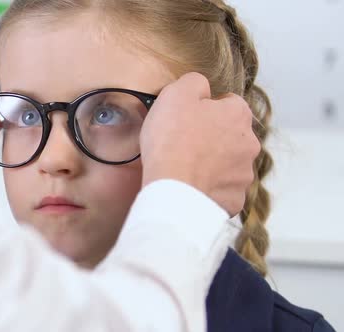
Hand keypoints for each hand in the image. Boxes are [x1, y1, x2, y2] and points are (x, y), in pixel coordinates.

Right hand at [140, 72, 260, 215]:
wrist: (173, 189)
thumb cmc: (172, 141)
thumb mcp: (176, 93)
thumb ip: (194, 81)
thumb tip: (201, 86)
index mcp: (238, 114)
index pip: (227, 103)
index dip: (204, 109)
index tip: (187, 118)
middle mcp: (249, 143)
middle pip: (230, 134)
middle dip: (211, 137)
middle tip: (183, 144)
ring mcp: (243, 174)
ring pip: (228, 164)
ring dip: (211, 164)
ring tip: (184, 167)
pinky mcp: (234, 200)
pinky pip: (222, 190)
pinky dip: (209, 188)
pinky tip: (190, 186)